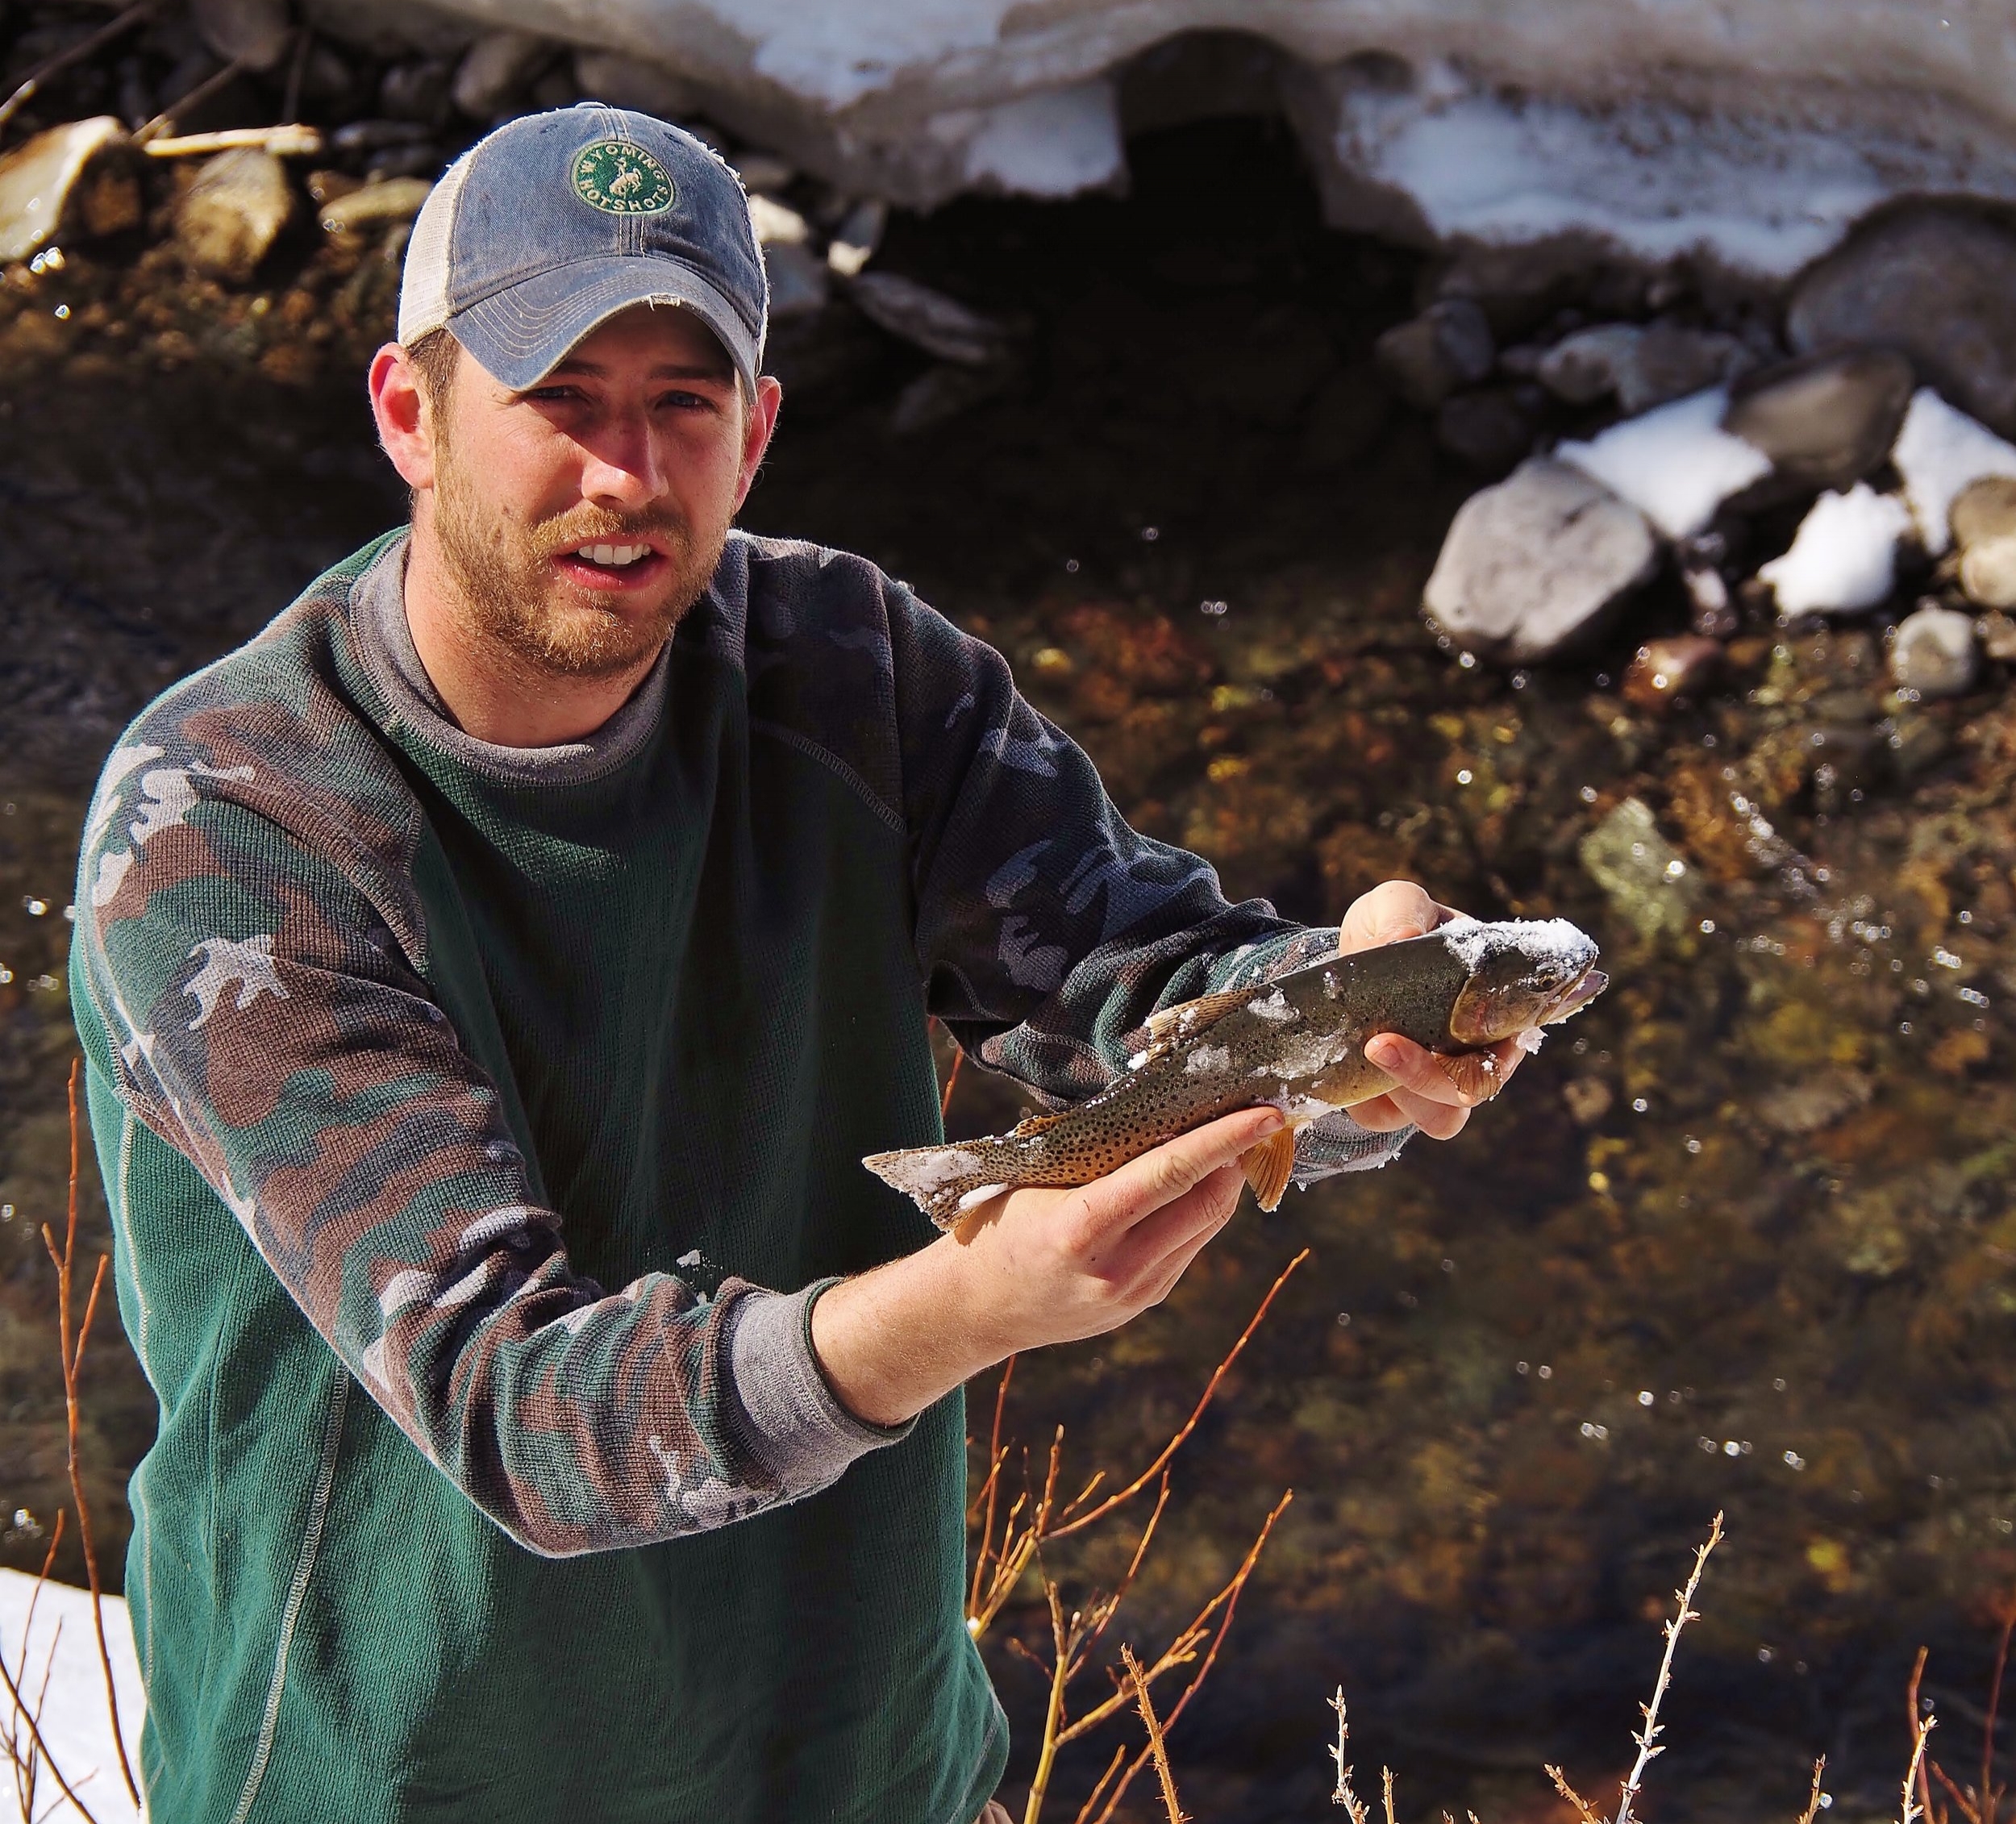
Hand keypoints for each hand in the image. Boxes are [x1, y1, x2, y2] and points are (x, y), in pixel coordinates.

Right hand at [810, 1106, 1282, 1426]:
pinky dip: (1198, 1210)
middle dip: (1234, 1158)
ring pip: (1207, 1226)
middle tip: (1247, 1116)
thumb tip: (1164, 1109)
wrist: (976, 1307)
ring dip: (1222, 1183)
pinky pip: (1190, 1246)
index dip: (1222, 1141)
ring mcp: (1134, 1293)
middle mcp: (1116, 1269)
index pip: (1170, 1175)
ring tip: (1224, 1145)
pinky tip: (1190, 1185)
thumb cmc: (998, 1221)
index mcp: (1081, 1230)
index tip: (1264, 1114)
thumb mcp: (1034, 1179)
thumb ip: (1096, 1155)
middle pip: (1205, 1203)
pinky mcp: (1144, 1303)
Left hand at [1331, 880, 1528, 1139]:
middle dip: (1429, 1075)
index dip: (1486, 1043)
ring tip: (1365, 1056)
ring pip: (1440, 1117)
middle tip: (1379, 1044)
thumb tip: (1403, 937)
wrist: (1350, 956)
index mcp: (1496, 1006)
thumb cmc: (1392, 928)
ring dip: (1405, 1096)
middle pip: (1474, 1087)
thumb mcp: (1394, 903)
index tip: (1447, 1019)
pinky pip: (1386, 1119)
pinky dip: (1366, 1104)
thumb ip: (1404, 908)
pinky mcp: (1391, 1101)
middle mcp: (1476, 1052)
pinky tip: (1341, 1071)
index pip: (1510, 1038)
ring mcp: (1436, 1082)